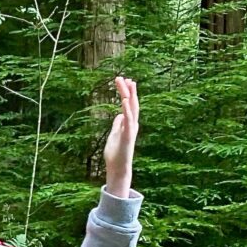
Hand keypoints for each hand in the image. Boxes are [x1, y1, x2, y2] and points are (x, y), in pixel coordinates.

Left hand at [103, 76, 139, 197]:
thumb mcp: (114, 135)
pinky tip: (125, 100)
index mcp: (128, 124)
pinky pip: (128, 120)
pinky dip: (127, 110)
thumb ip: (117, 125)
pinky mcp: (128, 136)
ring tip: (127, 83)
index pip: (129, 105)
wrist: (117, 169)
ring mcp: (131, 130)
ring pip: (132, 109)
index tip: (124, 80)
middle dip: (128, 90)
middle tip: (124, 77)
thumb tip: (118, 115)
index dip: (127, 92)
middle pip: (132, 103)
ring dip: (129, 95)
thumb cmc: (115, 154)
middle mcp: (132, 125)